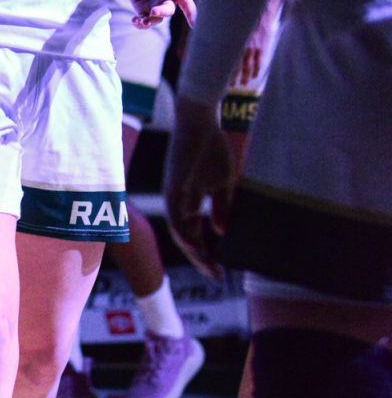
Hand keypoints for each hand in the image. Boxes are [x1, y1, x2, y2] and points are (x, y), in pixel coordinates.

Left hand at [126, 0, 195, 29]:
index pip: (186, 4)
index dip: (191, 14)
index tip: (193, 24)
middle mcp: (167, 1)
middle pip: (168, 11)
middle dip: (162, 12)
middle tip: (154, 11)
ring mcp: (155, 6)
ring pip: (156, 19)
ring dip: (150, 22)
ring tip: (142, 21)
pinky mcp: (142, 9)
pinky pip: (143, 20)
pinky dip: (139, 23)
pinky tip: (134, 21)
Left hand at [164, 97, 234, 278]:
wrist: (201, 120)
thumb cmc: (212, 147)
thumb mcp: (222, 183)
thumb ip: (221, 207)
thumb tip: (221, 232)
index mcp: (188, 200)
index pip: (194, 234)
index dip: (206, 254)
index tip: (222, 272)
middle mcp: (177, 201)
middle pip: (185, 239)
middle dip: (201, 260)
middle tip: (218, 277)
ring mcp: (174, 195)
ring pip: (179, 233)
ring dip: (194, 253)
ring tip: (211, 268)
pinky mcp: (174, 187)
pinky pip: (177, 218)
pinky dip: (187, 235)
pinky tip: (199, 249)